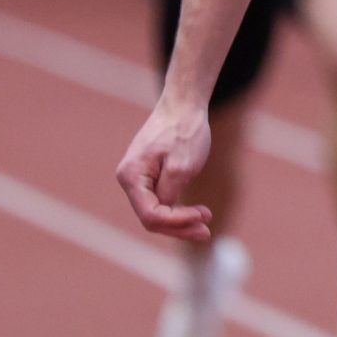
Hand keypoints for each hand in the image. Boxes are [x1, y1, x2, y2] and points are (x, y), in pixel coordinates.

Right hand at [115, 103, 213, 240]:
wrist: (183, 104)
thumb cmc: (184, 130)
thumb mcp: (181, 165)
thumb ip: (170, 192)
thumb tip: (165, 213)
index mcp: (131, 176)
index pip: (151, 214)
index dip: (177, 222)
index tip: (203, 216)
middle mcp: (129, 179)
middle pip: (151, 217)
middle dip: (179, 227)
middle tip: (206, 232)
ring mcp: (138, 178)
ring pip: (156, 212)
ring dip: (180, 222)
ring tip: (205, 227)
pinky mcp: (150, 176)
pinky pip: (160, 201)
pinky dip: (178, 210)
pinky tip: (196, 215)